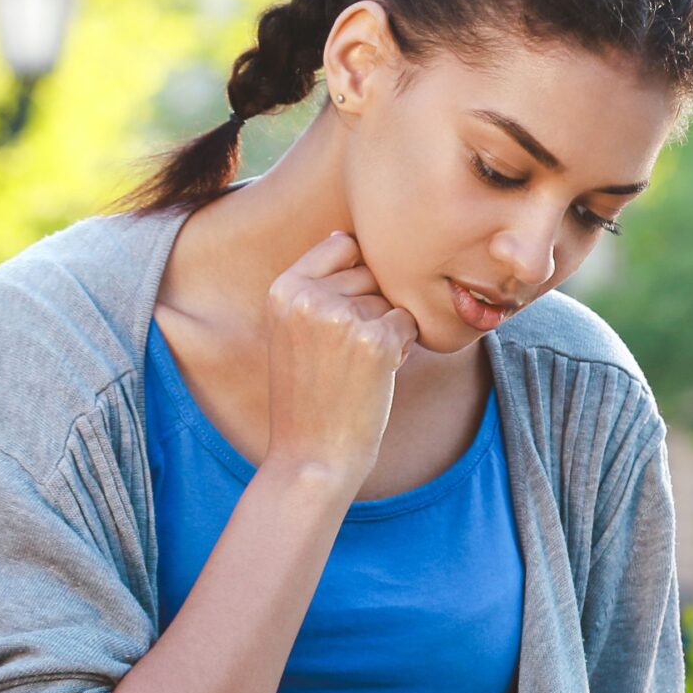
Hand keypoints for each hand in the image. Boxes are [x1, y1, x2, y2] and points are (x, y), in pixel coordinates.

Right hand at [262, 230, 420, 490]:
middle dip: (373, 306)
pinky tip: (376, 377)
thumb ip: (314, 284)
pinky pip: (410, 324)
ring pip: (391, 300)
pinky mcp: (376, 340)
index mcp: (283, 288)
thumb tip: (348, 235)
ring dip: (387, 330)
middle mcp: (309, 296)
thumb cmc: (307, 396)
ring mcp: (343, 316)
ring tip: (357, 368)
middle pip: (372, 273)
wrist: (311, 457)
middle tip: (348, 354)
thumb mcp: (291, 331)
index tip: (345, 316)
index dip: (357, 278)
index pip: (343, 244)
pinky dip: (402, 350)